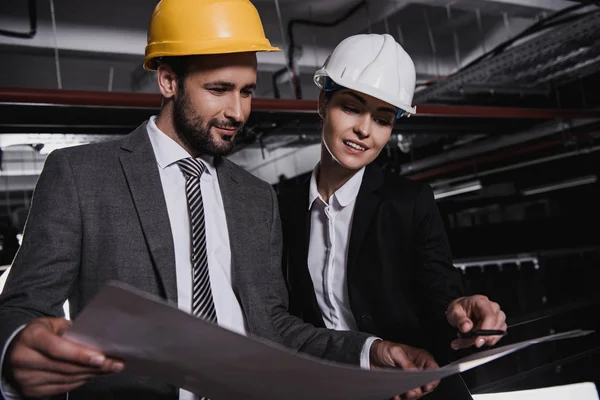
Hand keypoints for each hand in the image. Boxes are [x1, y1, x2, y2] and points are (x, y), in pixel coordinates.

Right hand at [4, 317, 123, 397]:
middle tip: (116, 363)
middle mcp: (25, 359)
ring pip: (66, 379)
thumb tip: (98, 339)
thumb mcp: (53, 324)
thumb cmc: (39, 334)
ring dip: (91, 374)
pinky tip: (93, 374)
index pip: (57, 348)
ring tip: (110, 368)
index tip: (101, 358)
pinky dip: (80, 381)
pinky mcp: (31, 390)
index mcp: (31, 337)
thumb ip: (72, 330)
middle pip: (65, 366)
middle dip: (95, 366)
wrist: (14, 351)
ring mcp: (26, 378)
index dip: (80, 354)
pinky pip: (62, 387)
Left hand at [370, 340, 439, 399]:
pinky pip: (405, 396)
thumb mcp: (395, 352)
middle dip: (419, 390)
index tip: (426, 386)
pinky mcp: (401, 386)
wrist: (370, 356)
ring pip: (417, 392)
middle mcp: (418, 370)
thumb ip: (406, 362)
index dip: (433, 379)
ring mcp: (410, 379)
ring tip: (402, 394)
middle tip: (411, 392)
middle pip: (426, 384)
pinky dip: (401, 398)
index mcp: (421, 358)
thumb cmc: (384, 349)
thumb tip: (415, 373)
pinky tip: (395, 396)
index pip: (434, 370)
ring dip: (410, 395)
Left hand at [446, 295, 506, 349]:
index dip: (485, 330)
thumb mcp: (454, 312)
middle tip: (464, 340)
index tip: (477, 342)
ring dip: (480, 340)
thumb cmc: (459, 309)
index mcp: (482, 302)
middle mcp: (493, 308)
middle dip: (480, 338)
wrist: (461, 310)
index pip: (490, 316)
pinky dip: (482, 342)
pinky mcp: (498, 325)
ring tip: (464, 339)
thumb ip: (460, 320)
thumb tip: (467, 328)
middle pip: (494, 327)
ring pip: (496, 334)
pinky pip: (495, 337)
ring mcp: (498, 316)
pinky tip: (471, 340)